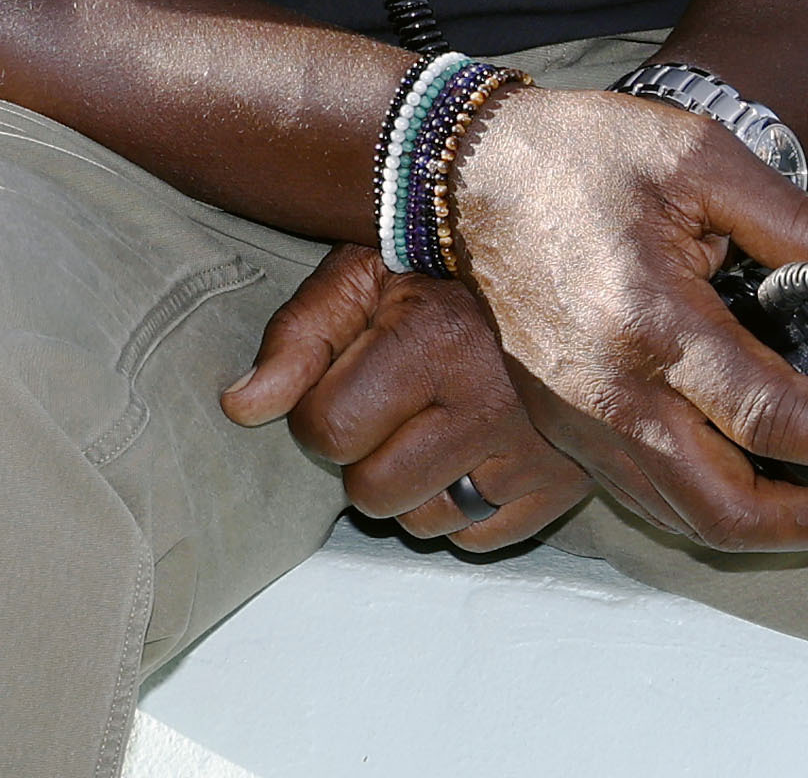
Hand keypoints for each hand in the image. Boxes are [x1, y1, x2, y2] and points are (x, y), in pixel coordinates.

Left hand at [225, 248, 594, 551]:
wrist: (559, 270)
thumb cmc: (444, 269)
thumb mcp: (364, 273)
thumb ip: (298, 335)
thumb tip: (242, 407)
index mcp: (434, 337)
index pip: (327, 430)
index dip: (318, 409)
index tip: (347, 377)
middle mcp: (490, 400)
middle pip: (372, 493)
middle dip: (365, 456)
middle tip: (396, 405)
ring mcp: (535, 450)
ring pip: (423, 523)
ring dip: (414, 486)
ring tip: (437, 424)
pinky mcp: (565, 486)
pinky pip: (477, 539)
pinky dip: (467, 506)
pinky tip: (476, 448)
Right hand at [446, 86, 807, 555]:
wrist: (469, 174)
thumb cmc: (585, 154)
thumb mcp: (702, 157)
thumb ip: (799, 229)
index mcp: (652, 323)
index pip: (774, 418)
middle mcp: (613, 394)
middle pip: (730, 509)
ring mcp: (584, 421)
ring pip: (692, 516)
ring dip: (774, 520)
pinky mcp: (568, 425)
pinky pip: (656, 495)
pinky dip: (723, 500)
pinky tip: (765, 465)